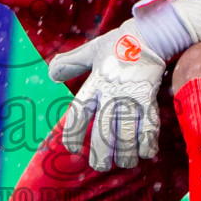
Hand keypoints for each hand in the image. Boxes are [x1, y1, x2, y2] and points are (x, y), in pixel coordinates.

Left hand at [47, 21, 164, 171]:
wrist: (150, 34)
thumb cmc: (118, 44)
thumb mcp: (91, 51)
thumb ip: (70, 63)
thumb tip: (51, 74)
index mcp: (94, 83)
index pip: (78, 114)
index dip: (73, 134)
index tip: (73, 148)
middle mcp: (111, 93)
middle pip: (103, 132)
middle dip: (101, 154)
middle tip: (101, 166)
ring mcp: (131, 97)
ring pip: (126, 135)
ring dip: (126, 154)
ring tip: (125, 164)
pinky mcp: (150, 99)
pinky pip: (149, 127)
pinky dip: (148, 143)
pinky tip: (146, 152)